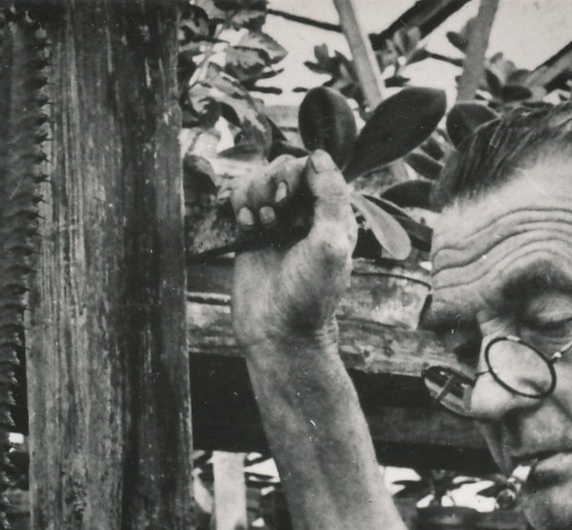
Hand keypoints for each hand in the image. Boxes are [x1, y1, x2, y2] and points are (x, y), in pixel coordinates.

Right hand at [229, 151, 356, 352]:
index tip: (287, 200)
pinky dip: (239, 204)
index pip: (314, 167)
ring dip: (255, 193)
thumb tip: (318, 154)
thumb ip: (330, 195)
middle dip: (273, 181)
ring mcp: (276, 223)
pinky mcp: (251, 233)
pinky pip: (242, 197)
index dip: (297, 173)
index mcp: (332, 214)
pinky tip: (246, 227)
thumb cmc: (310, 295)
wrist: (277, 333)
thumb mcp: (331, 243)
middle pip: (285, 166)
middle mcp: (304, 215)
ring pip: (261, 178)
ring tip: (260, 224)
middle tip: (273, 215)